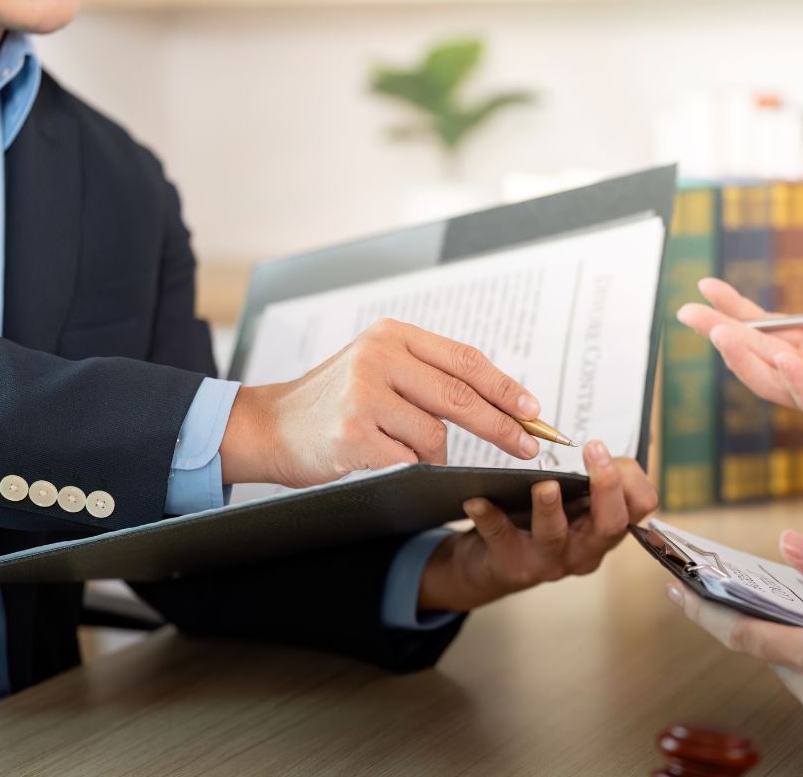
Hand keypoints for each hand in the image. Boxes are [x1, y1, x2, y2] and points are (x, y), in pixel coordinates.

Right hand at [221, 318, 542, 486]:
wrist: (269, 426)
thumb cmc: (336, 402)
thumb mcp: (379, 367)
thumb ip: (428, 374)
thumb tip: (503, 402)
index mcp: (393, 334)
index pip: (465, 360)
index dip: (505, 387)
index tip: (534, 410)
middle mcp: (378, 356)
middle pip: (461, 396)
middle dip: (502, 426)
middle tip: (528, 447)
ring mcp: (363, 394)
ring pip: (435, 435)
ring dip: (433, 454)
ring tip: (402, 450)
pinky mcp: (352, 433)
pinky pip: (408, 460)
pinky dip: (408, 468)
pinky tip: (384, 461)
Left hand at [418, 441, 657, 611]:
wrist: (490, 561)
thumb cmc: (538, 520)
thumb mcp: (574, 500)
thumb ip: (591, 477)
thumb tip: (600, 447)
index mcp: (604, 528)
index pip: (640, 508)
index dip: (632, 480)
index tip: (607, 448)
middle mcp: (584, 550)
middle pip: (610, 525)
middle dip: (606, 487)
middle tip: (594, 452)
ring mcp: (548, 561)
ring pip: (555, 535)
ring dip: (550, 508)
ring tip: (544, 485)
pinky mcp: (512, 565)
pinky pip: (500, 538)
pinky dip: (489, 517)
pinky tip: (477, 500)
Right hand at [677, 218, 802, 496]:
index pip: (765, 326)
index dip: (734, 308)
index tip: (706, 284)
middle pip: (756, 354)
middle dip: (721, 334)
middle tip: (689, 312)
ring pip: (773, 383)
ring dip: (746, 360)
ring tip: (722, 333)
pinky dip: (797, 385)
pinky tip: (783, 359)